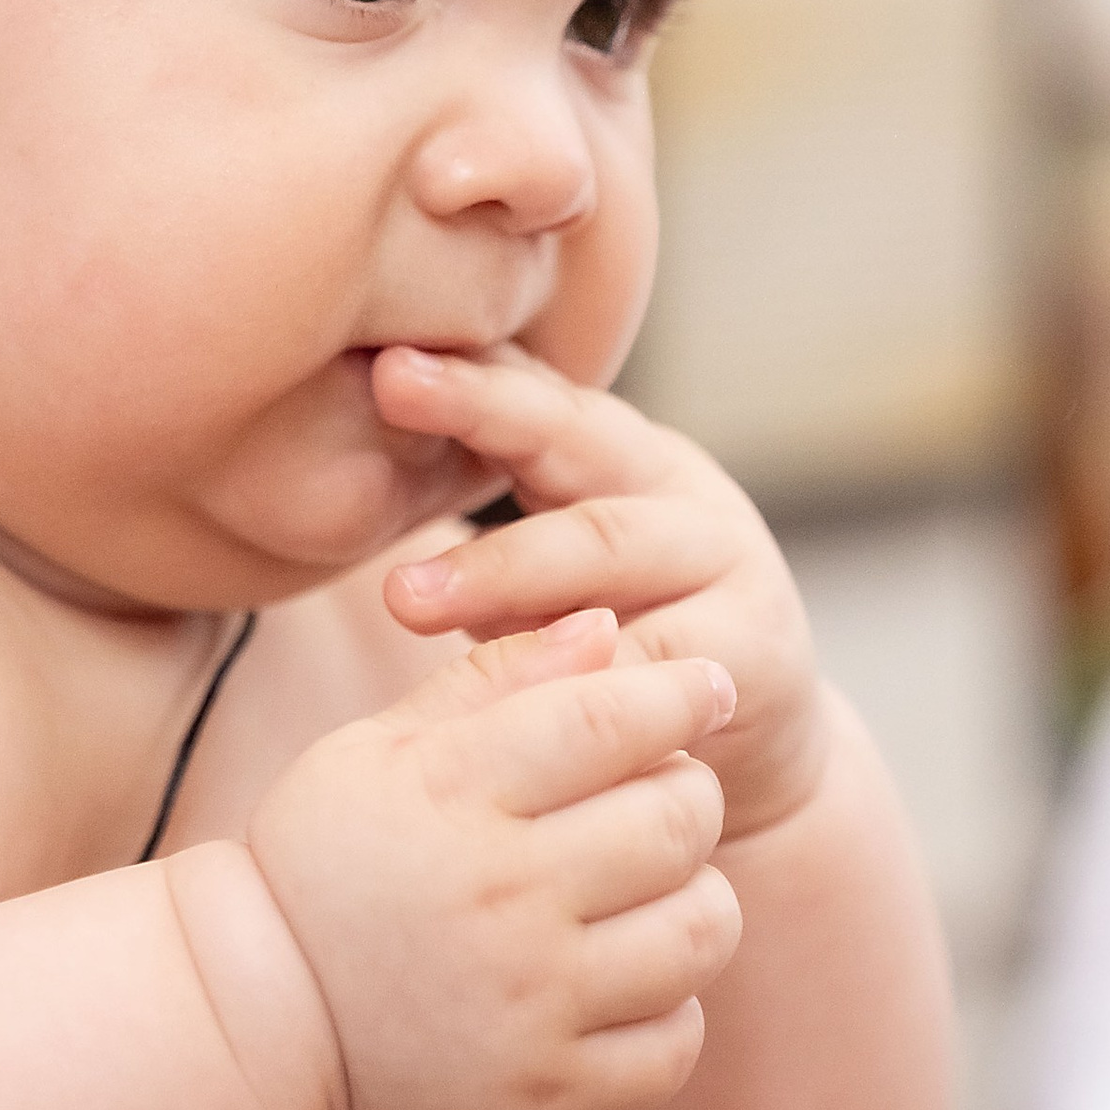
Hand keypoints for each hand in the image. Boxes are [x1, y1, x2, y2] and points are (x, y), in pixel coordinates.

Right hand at [245, 613, 741, 1109]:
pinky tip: (621, 979)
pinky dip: (671, 1006)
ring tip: (648, 892)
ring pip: (702, 928)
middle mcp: (499, 897)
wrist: (258, 1019)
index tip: (703, 688)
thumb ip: (495, 678)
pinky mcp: (547, 1091)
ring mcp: (529, 1004)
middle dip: (686, 792)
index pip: (613, 717)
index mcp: (451, 793)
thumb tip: (607, 624)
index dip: (681, 690)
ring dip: (696, 897)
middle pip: (679, 819)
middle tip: (656, 797)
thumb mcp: (379, 746)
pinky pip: (678, 1040)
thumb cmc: (323, 860)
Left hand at [375, 347, 824, 840]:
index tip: (384, 364)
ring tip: (408, 596)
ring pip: (609, 548)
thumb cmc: (621, 640)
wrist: (754, 745)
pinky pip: (652, 662)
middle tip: (389, 401)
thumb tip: (355, 437)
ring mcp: (725, 564)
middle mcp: (678, 490)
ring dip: (505, 570)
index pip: (539, 396)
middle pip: (578, 442)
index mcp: (622, 455)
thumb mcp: (557, 569)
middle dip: (481, 419)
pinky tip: (513, 686)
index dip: (468, 378)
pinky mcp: (748, 653)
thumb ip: (490, 517)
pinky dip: (583, 673)